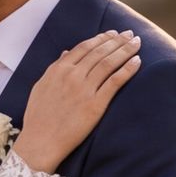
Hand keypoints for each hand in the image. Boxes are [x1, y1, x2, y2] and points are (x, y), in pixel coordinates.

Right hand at [15, 30, 143, 172]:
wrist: (40, 142)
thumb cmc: (38, 118)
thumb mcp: (41, 87)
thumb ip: (54, 68)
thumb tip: (65, 52)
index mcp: (58, 70)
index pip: (84, 47)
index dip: (101, 38)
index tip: (113, 34)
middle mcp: (72, 75)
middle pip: (100, 52)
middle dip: (117, 41)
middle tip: (130, 34)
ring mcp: (84, 89)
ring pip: (109, 62)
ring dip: (125, 50)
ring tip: (136, 43)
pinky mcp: (95, 104)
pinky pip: (115, 81)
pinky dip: (127, 69)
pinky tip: (137, 62)